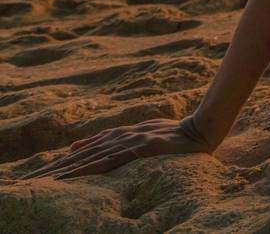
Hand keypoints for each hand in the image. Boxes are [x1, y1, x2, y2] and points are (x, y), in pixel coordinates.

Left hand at [23, 117, 211, 179]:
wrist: (200, 130)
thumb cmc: (172, 135)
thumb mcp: (138, 134)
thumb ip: (109, 139)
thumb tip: (74, 147)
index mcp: (117, 135)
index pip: (80, 152)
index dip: (56, 164)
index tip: (33, 176)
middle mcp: (118, 137)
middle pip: (77, 156)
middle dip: (49, 170)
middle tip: (25, 182)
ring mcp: (127, 142)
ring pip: (87, 159)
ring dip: (61, 171)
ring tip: (39, 183)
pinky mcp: (137, 148)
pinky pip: (107, 161)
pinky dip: (86, 168)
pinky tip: (70, 175)